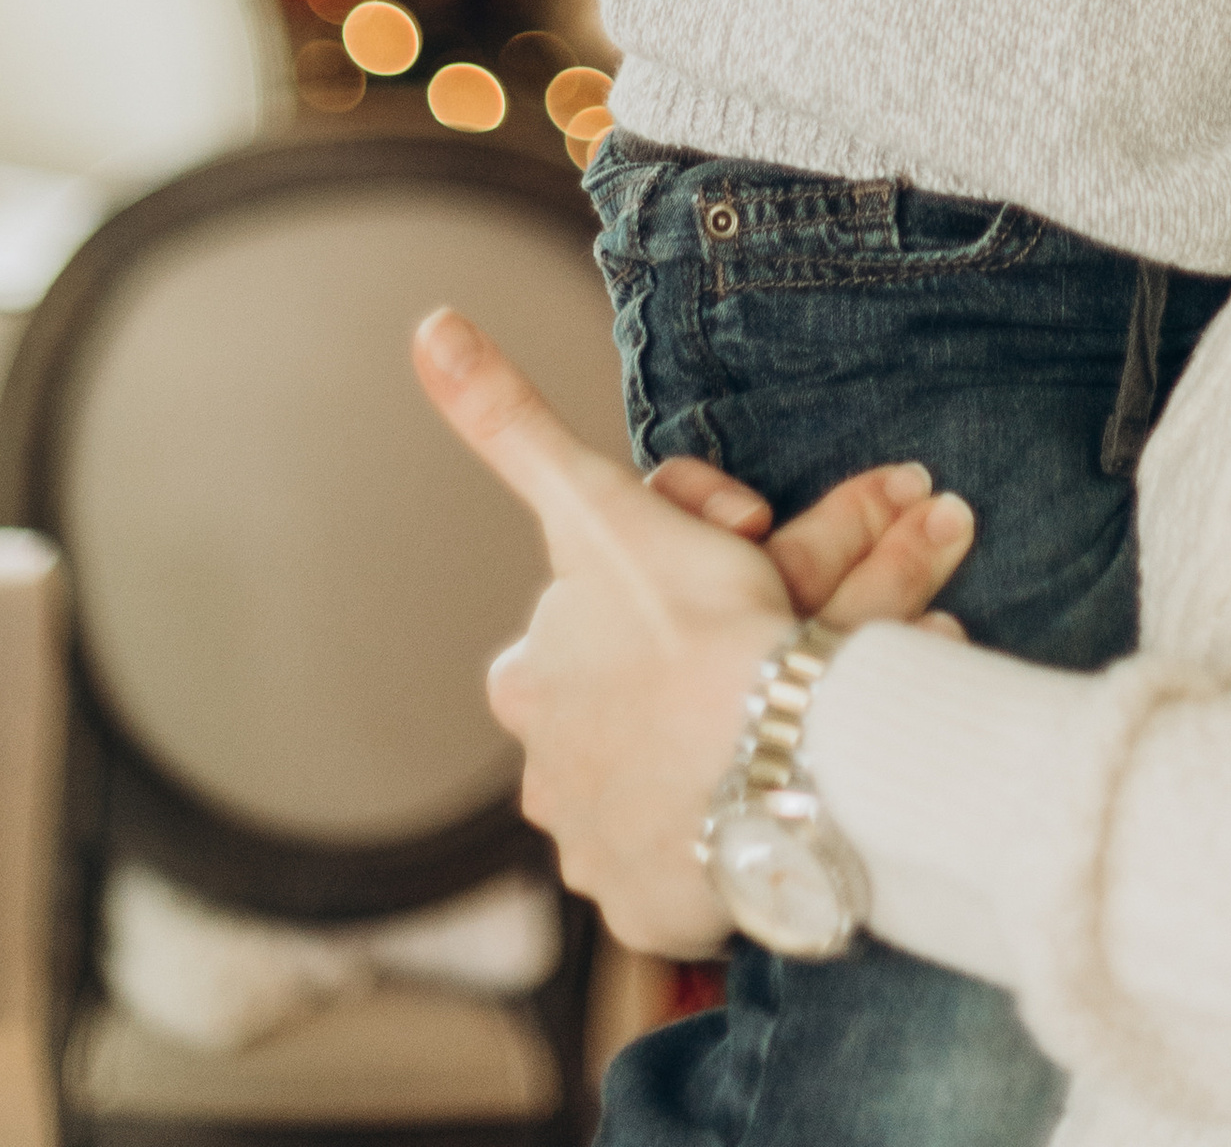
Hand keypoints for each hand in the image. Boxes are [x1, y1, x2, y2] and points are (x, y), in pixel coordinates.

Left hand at [414, 306, 971, 950]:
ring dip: (724, 722)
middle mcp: (545, 759)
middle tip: (794, 623)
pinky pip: (695, 841)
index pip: (612, 588)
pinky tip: (783, 770)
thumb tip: (427, 327)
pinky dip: (734, 804)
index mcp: (533, 669)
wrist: (775, 768)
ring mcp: (592, 839)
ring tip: (803, 698)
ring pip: (669, 758)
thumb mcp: (599, 502)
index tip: (755, 540)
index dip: (703, 544)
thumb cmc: (697, 628)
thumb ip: (505, 417)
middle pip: (639, 680)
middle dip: (716, 641)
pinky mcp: (642, 903)